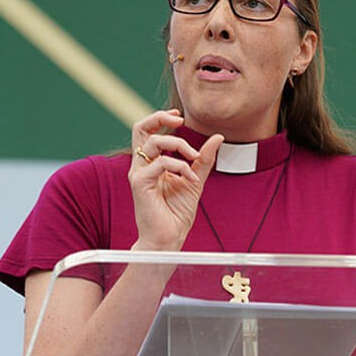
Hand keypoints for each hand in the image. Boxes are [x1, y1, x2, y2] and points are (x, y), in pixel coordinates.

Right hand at [128, 109, 222, 250]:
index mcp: (151, 163)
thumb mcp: (195, 179)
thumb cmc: (176, 213)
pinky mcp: (140, 184)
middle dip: (160, 117)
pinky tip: (191, 179)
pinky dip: (181, 166)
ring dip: (179, 144)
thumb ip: (204, 159)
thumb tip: (217, 137)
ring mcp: (139, 174)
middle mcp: (141, 166)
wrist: (168, 238)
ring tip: (194, 158)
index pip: (148, 131)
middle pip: (140, 128)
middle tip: (181, 122)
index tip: (180, 117)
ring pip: (153, 142)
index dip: (161, 117)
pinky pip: (160, 163)